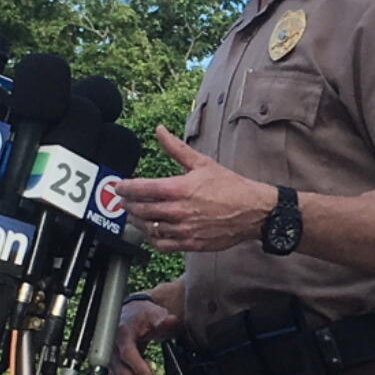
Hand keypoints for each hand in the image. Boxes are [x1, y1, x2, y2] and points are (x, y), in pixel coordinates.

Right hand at [109, 298, 178, 374]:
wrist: (130, 317)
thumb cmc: (142, 316)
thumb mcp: (154, 313)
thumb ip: (163, 319)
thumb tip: (170, 320)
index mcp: (122, 335)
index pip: (127, 353)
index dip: (137, 365)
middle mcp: (113, 351)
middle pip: (122, 373)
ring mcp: (112, 363)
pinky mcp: (115, 371)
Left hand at [117, 125, 273, 252]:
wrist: (254, 211)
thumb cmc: (231, 186)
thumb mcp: (203, 163)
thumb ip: (177, 148)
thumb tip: (160, 131)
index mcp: (179, 189)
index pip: (140, 189)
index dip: (125, 188)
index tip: (120, 187)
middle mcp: (178, 211)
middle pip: (140, 210)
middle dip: (128, 204)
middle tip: (126, 201)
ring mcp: (183, 229)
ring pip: (148, 228)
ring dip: (137, 221)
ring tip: (135, 215)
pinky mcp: (190, 243)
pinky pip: (161, 244)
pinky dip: (151, 238)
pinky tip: (152, 231)